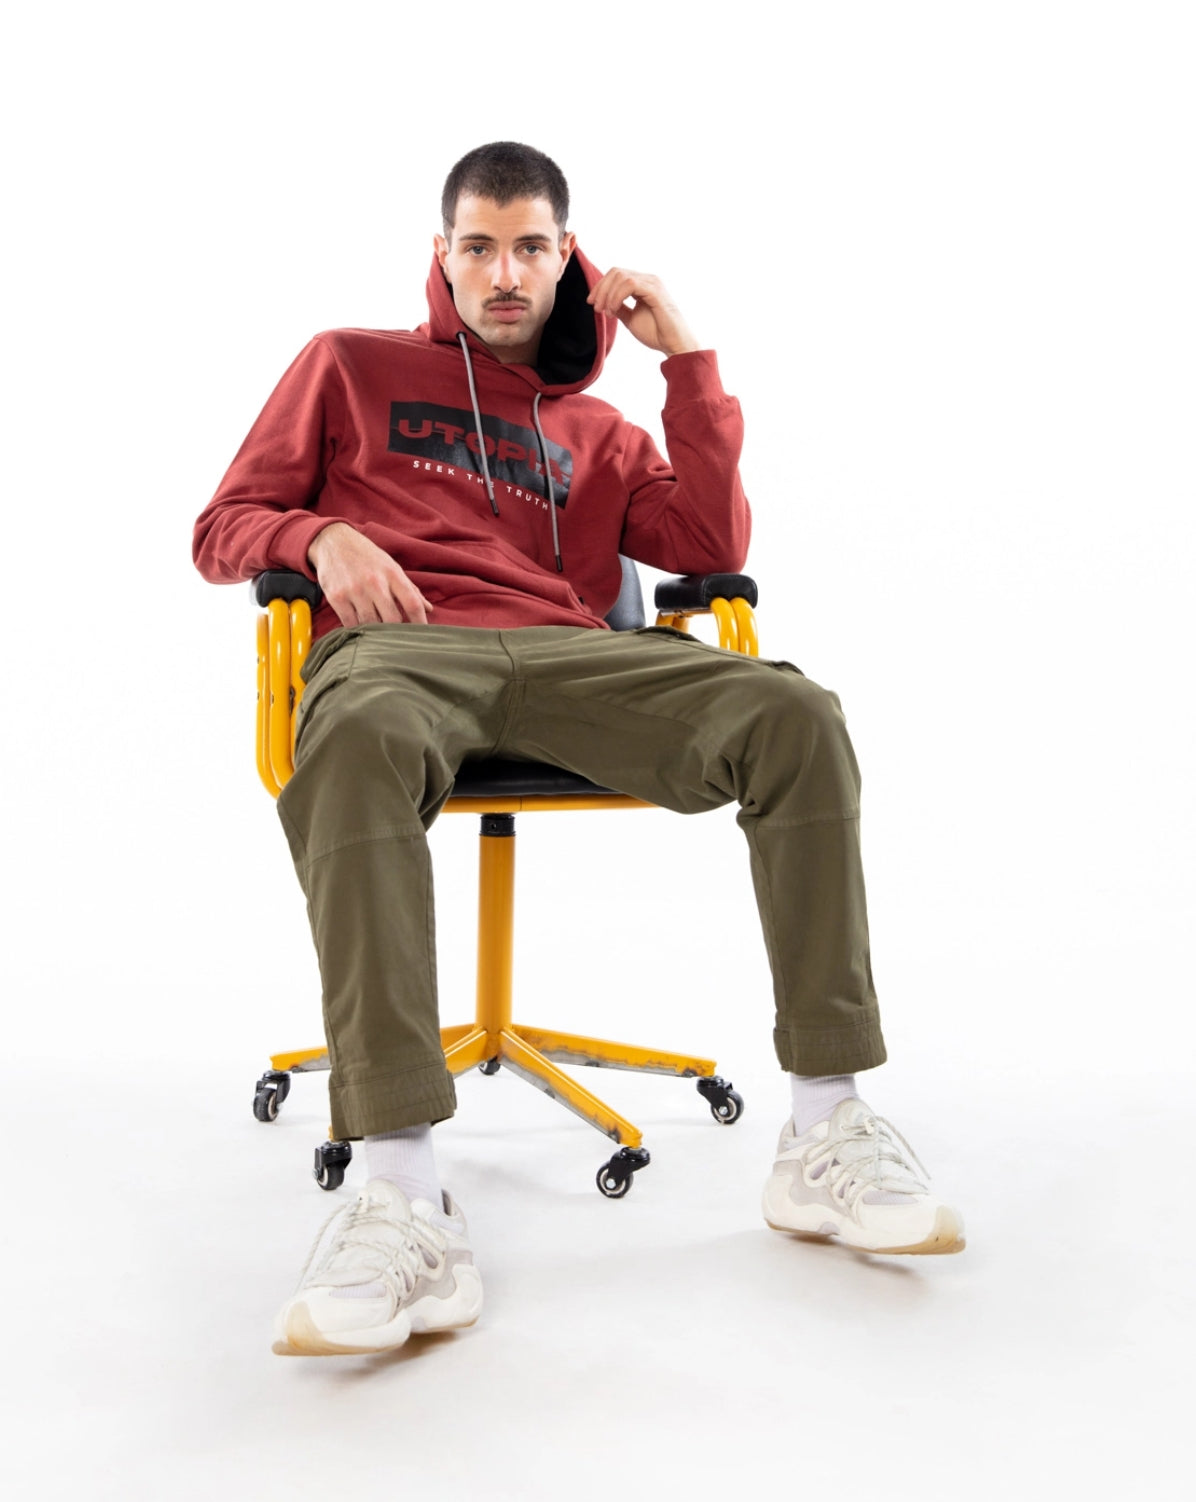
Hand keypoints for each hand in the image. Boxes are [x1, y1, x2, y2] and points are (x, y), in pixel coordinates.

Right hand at [307, 522, 431, 625]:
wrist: (333, 542)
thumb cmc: (367, 557)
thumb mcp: (391, 566)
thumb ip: (409, 588)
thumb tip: (428, 609)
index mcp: (392, 574)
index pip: (412, 604)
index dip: (420, 623)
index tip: (423, 635)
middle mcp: (374, 582)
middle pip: (393, 620)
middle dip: (396, 631)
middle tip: (396, 636)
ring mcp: (354, 590)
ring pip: (371, 624)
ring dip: (375, 632)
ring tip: (377, 631)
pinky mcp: (336, 597)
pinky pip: (350, 624)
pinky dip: (357, 629)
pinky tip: (360, 626)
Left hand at [587, 269, 699, 356]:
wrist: (674, 344)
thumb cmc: (656, 333)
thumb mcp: (630, 318)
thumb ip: (618, 307)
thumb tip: (603, 302)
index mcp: (642, 284)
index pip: (616, 275)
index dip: (600, 286)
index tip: (591, 303)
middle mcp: (648, 280)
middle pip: (616, 272)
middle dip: (601, 289)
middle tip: (596, 308)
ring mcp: (652, 283)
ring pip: (621, 276)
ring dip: (608, 294)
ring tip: (606, 312)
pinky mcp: (655, 291)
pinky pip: (630, 285)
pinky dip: (617, 297)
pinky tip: (613, 310)